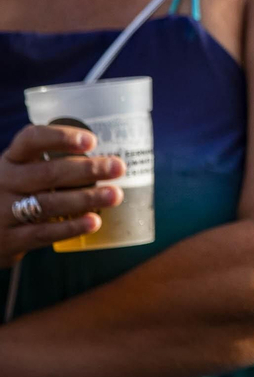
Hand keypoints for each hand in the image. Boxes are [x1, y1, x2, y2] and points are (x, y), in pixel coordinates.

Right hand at [1, 125, 123, 264]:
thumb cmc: (13, 195)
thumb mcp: (21, 173)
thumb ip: (51, 165)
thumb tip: (108, 162)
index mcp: (11, 160)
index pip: (30, 140)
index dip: (60, 137)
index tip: (92, 141)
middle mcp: (4, 182)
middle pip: (48, 173)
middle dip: (87, 170)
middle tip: (118, 167)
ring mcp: (3, 211)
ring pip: (49, 203)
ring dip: (86, 198)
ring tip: (115, 195)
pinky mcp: (9, 239)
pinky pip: (43, 233)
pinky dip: (71, 227)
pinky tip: (94, 222)